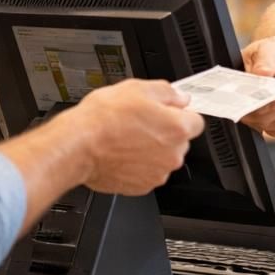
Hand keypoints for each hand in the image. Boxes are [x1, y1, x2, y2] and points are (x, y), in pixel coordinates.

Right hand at [70, 78, 205, 193]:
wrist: (78, 146)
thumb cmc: (103, 119)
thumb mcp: (137, 88)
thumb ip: (167, 92)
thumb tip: (179, 97)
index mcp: (177, 129)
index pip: (196, 120)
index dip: (180, 113)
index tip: (168, 111)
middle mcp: (173, 155)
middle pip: (179, 141)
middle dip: (165, 132)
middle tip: (140, 122)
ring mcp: (158, 173)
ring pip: (162, 158)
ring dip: (151, 149)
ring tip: (126, 137)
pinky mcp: (141, 186)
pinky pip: (146, 172)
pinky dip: (137, 165)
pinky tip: (121, 152)